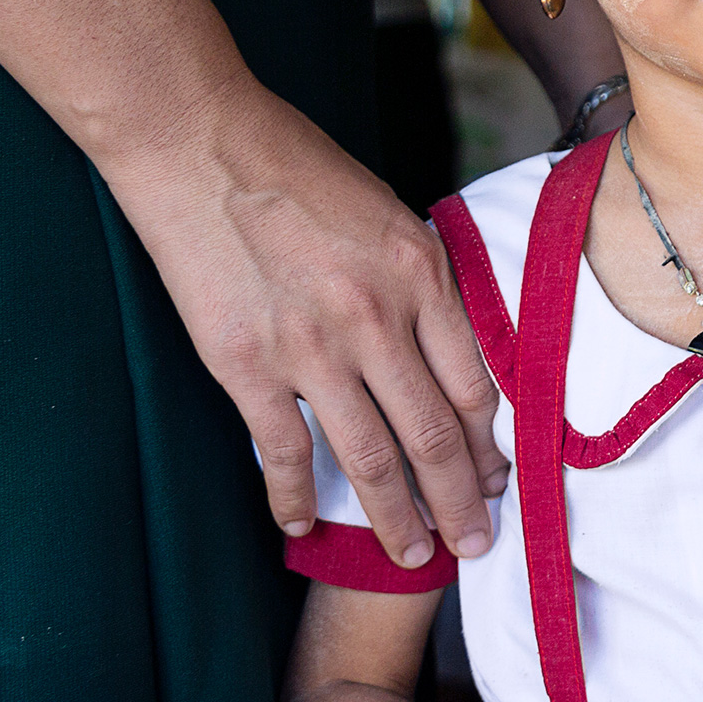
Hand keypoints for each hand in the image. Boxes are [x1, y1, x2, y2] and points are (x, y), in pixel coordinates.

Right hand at [105, 85, 507, 566]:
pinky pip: (283, 451)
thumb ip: (422, 287)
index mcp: (424, 276)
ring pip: (371, 458)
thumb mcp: (391, 217)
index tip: (501, 484)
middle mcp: (378, 318)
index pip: (477, 388)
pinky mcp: (245, 364)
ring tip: (413, 557)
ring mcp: (311, 346)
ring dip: (396, 518)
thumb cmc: (298, 170)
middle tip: (477, 546)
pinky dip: (295, 498)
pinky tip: (304, 526)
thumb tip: (448, 353)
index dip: (493, 449)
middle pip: (436, 437)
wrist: (201, 144)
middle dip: (463, 503)